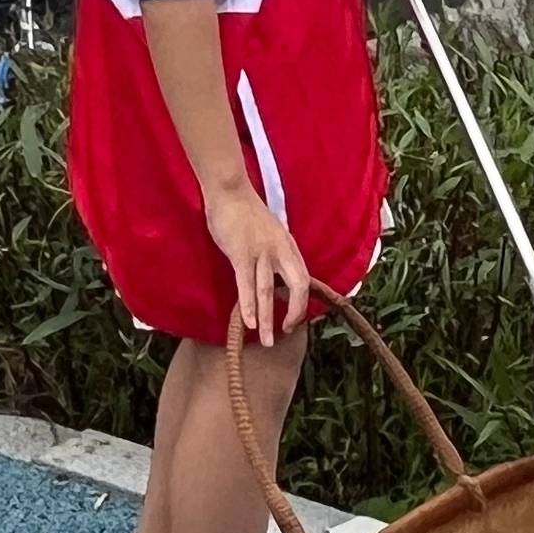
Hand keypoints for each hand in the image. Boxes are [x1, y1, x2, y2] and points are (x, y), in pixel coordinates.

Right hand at [204, 182, 314, 344]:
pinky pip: (246, 283)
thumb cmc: (245, 213)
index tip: (292, 320)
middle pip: (297, 286)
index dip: (301, 304)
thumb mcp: (270, 233)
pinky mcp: (241, 253)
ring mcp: (261, 252)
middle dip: (294, 314)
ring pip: (267, 291)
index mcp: (288, 247)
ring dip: (267, 319)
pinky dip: (247, 305)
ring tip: (266, 341)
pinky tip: (248, 322)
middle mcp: (280, 250)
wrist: (230, 190)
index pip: (304, 280)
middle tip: (284, 333)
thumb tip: (276, 279)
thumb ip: (276, 254)